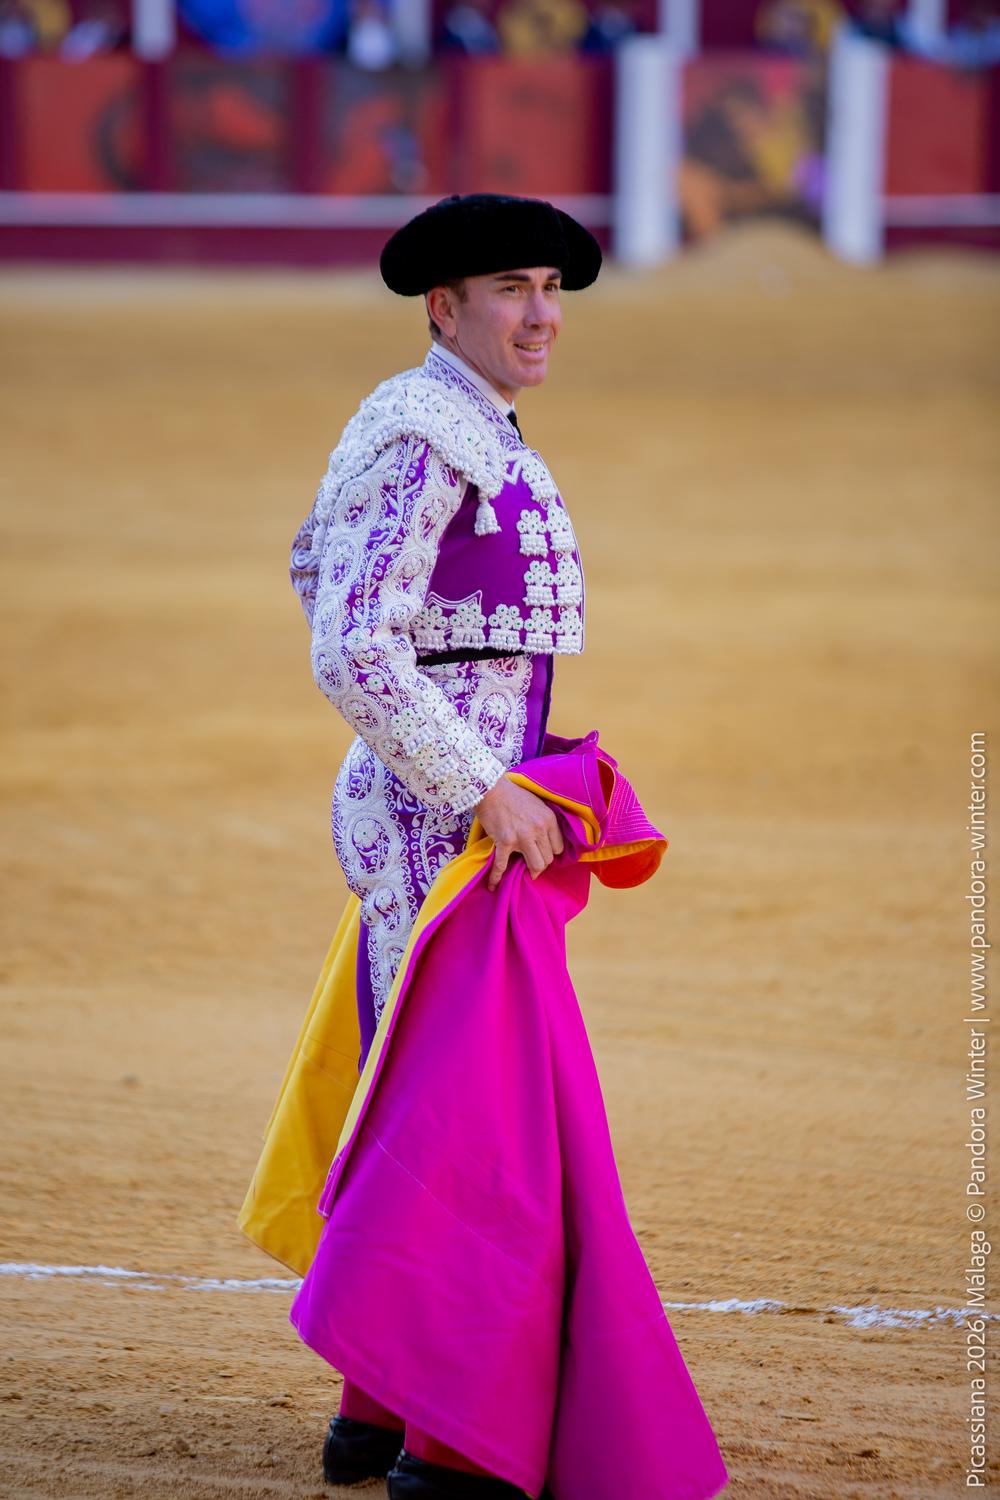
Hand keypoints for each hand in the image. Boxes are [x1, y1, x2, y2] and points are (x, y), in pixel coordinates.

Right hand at [474, 774, 564, 892]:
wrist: (490, 789)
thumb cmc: (513, 795)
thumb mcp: (537, 804)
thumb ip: (544, 822)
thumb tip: (544, 840)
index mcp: (549, 820)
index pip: (558, 848)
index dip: (551, 853)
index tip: (543, 854)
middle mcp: (538, 830)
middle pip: (548, 859)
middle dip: (541, 864)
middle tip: (533, 864)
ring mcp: (522, 837)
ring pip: (535, 866)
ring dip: (530, 871)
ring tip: (524, 873)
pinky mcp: (505, 842)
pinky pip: (502, 865)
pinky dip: (496, 877)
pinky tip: (493, 885)